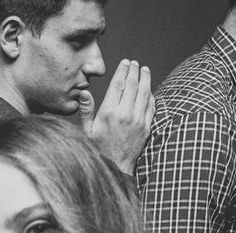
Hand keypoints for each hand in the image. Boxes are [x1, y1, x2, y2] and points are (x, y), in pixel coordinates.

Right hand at [78, 59, 154, 173]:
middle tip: (134, 63)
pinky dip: (151, 95)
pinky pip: (151, 106)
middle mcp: (125, 114)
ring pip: (145, 93)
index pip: (118, 84)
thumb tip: (84, 93)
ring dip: (145, 79)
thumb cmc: (97, 149)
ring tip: (144, 70)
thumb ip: (86, 110)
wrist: (114, 168)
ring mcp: (138, 120)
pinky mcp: (146, 127)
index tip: (125, 62)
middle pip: (133, 85)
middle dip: (134, 71)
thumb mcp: (87, 131)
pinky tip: (149, 89)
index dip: (122, 70)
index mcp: (109, 113)